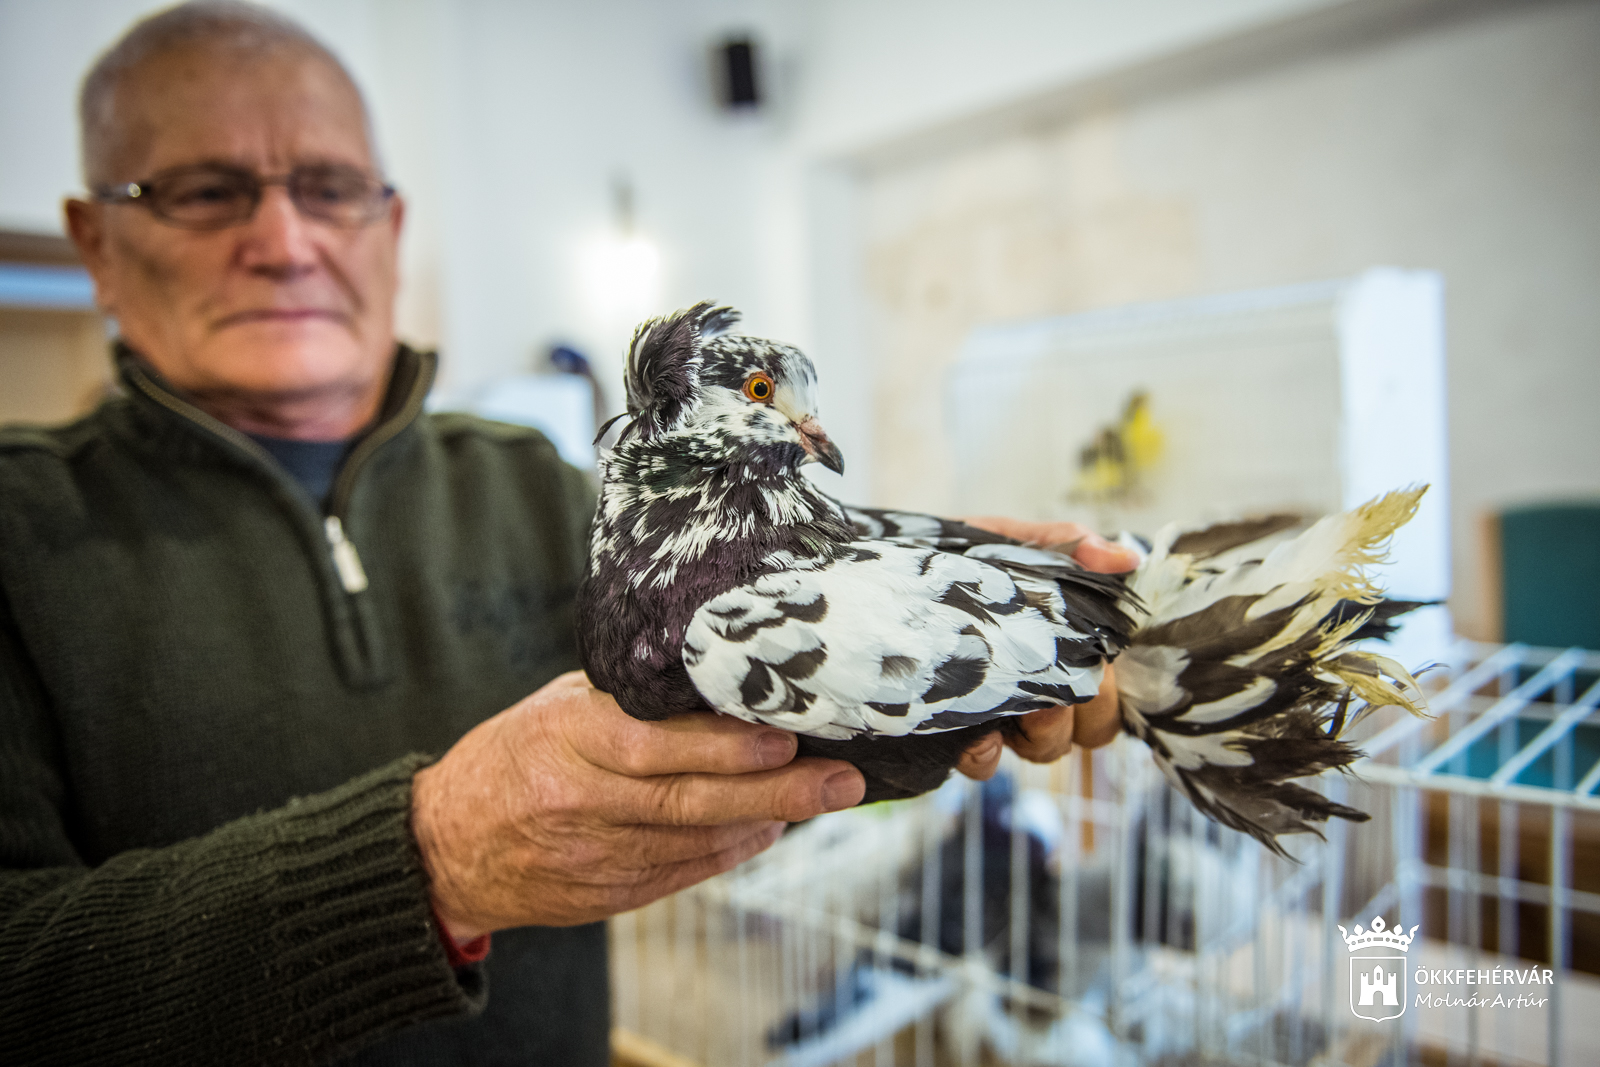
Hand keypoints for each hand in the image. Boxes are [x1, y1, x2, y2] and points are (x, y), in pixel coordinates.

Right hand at [411, 671, 865, 937]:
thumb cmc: (511, 757)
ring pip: (696, 840)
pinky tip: (769, 829)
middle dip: (776, 790)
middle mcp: (582, 802)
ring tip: (821, 796)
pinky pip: (682, 872)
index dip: (724, 746)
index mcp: (566, 741)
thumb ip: (627, 698)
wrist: (447, 847)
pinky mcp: (606, 896)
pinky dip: (731, 851)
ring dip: (766, 818)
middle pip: (691, 799)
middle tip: (840, 777)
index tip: (784, 733)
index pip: (655, 744)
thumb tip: (716, 678)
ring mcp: (595, 856)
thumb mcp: (556, 707)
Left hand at [954, 517, 1137, 778]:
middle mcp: (1033, 686)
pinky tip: (975, 735)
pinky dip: (986, 754)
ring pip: (1045, 750)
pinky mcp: (950, 728)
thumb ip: (1065, 544)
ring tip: (1024, 711)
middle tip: (1057, 693)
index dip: (1110, 695)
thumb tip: (1126, 556)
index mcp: (1058, 647)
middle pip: (1087, 731)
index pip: (1109, 693)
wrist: (877, 567)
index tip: (1096, 672)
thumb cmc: (951, 556)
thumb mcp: (1008, 540)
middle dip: (1081, 718)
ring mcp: (995, 710)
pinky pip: (984, 762)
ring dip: (1042, 737)